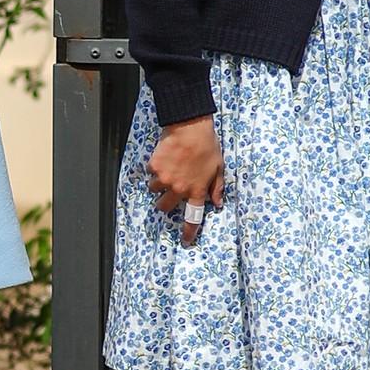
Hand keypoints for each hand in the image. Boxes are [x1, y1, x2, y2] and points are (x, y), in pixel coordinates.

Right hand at [146, 115, 223, 247]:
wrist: (190, 127)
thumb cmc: (207, 146)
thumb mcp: (219, 168)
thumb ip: (217, 187)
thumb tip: (218, 203)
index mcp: (197, 190)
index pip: (193, 217)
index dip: (188, 232)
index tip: (186, 242)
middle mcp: (179, 188)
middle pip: (164, 207)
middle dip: (163, 203)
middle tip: (168, 192)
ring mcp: (165, 179)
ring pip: (154, 189)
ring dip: (159, 182)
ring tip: (169, 167)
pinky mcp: (154, 167)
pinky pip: (151, 172)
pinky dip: (155, 167)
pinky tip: (165, 156)